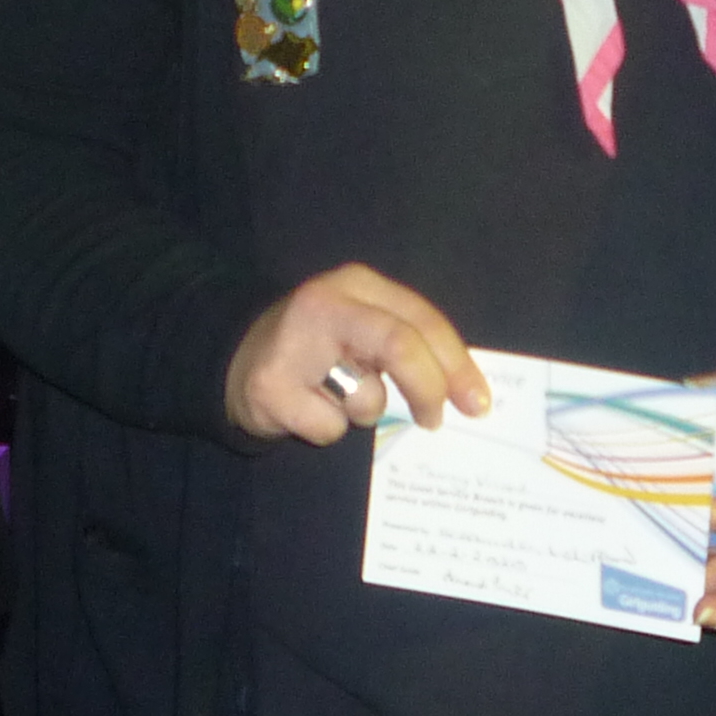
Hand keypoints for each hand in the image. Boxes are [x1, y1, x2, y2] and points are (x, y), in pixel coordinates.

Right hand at [226, 263, 490, 444]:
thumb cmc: (319, 348)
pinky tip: (306, 409)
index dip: (457, 364)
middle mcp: (327, 304)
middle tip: (436, 421)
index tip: (478, 402)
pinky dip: (328, 430)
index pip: (423, 319)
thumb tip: (463, 390)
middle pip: (399, 345)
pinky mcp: (271, 386)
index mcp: (359, 285)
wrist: (237, 359)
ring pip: (366, 396)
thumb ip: (406, 343)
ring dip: (366, 412)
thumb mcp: (362, 327)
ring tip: (337, 398)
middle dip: (430, 389)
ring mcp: (295, 344)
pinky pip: (329, 428)